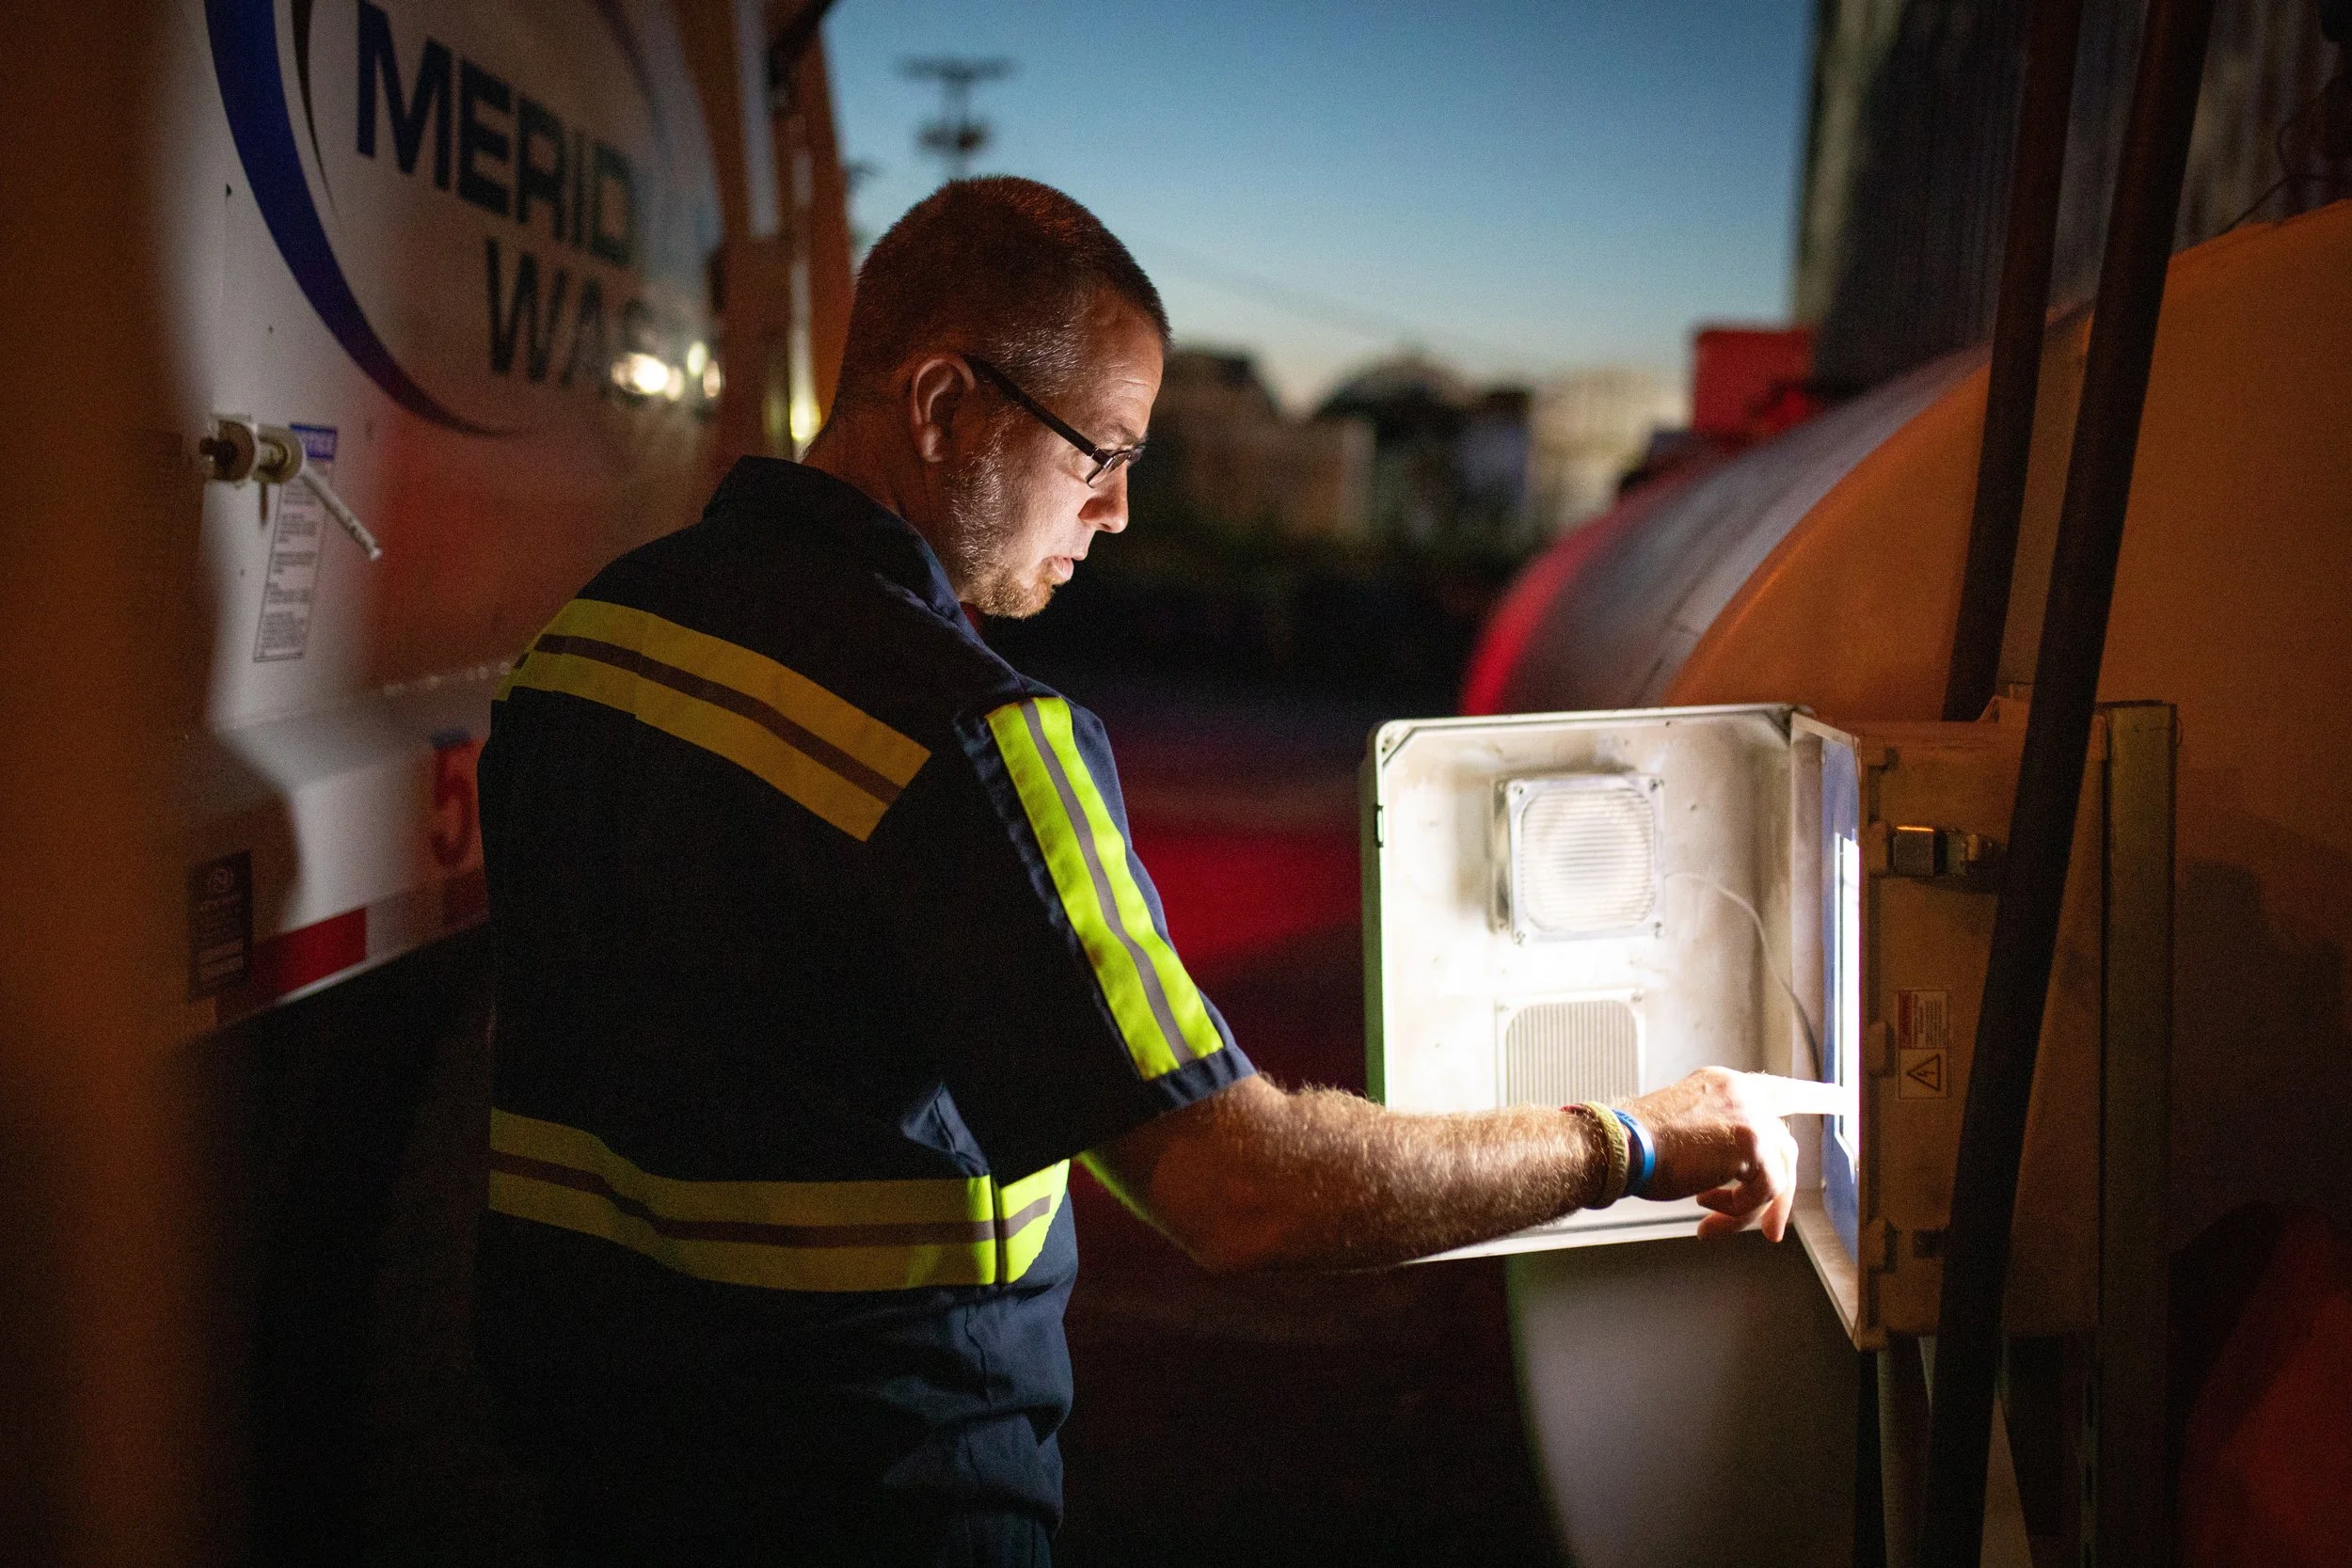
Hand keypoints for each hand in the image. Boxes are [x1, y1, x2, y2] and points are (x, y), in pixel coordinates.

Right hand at [1623, 1069, 1847, 1241]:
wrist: (1620, 1147)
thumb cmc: (1638, 1148)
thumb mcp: (1687, 1134)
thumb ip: (1722, 1146)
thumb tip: (1745, 1185)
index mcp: (1724, 1085)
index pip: (1780, 1089)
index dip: (1814, 1096)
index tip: (1844, 1098)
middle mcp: (1742, 1092)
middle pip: (1783, 1146)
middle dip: (1779, 1197)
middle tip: (1772, 1233)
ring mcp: (1749, 1114)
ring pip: (1777, 1174)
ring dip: (1750, 1210)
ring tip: (1715, 1225)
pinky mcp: (1751, 1140)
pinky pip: (1763, 1189)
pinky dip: (1737, 1209)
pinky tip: (1705, 1209)